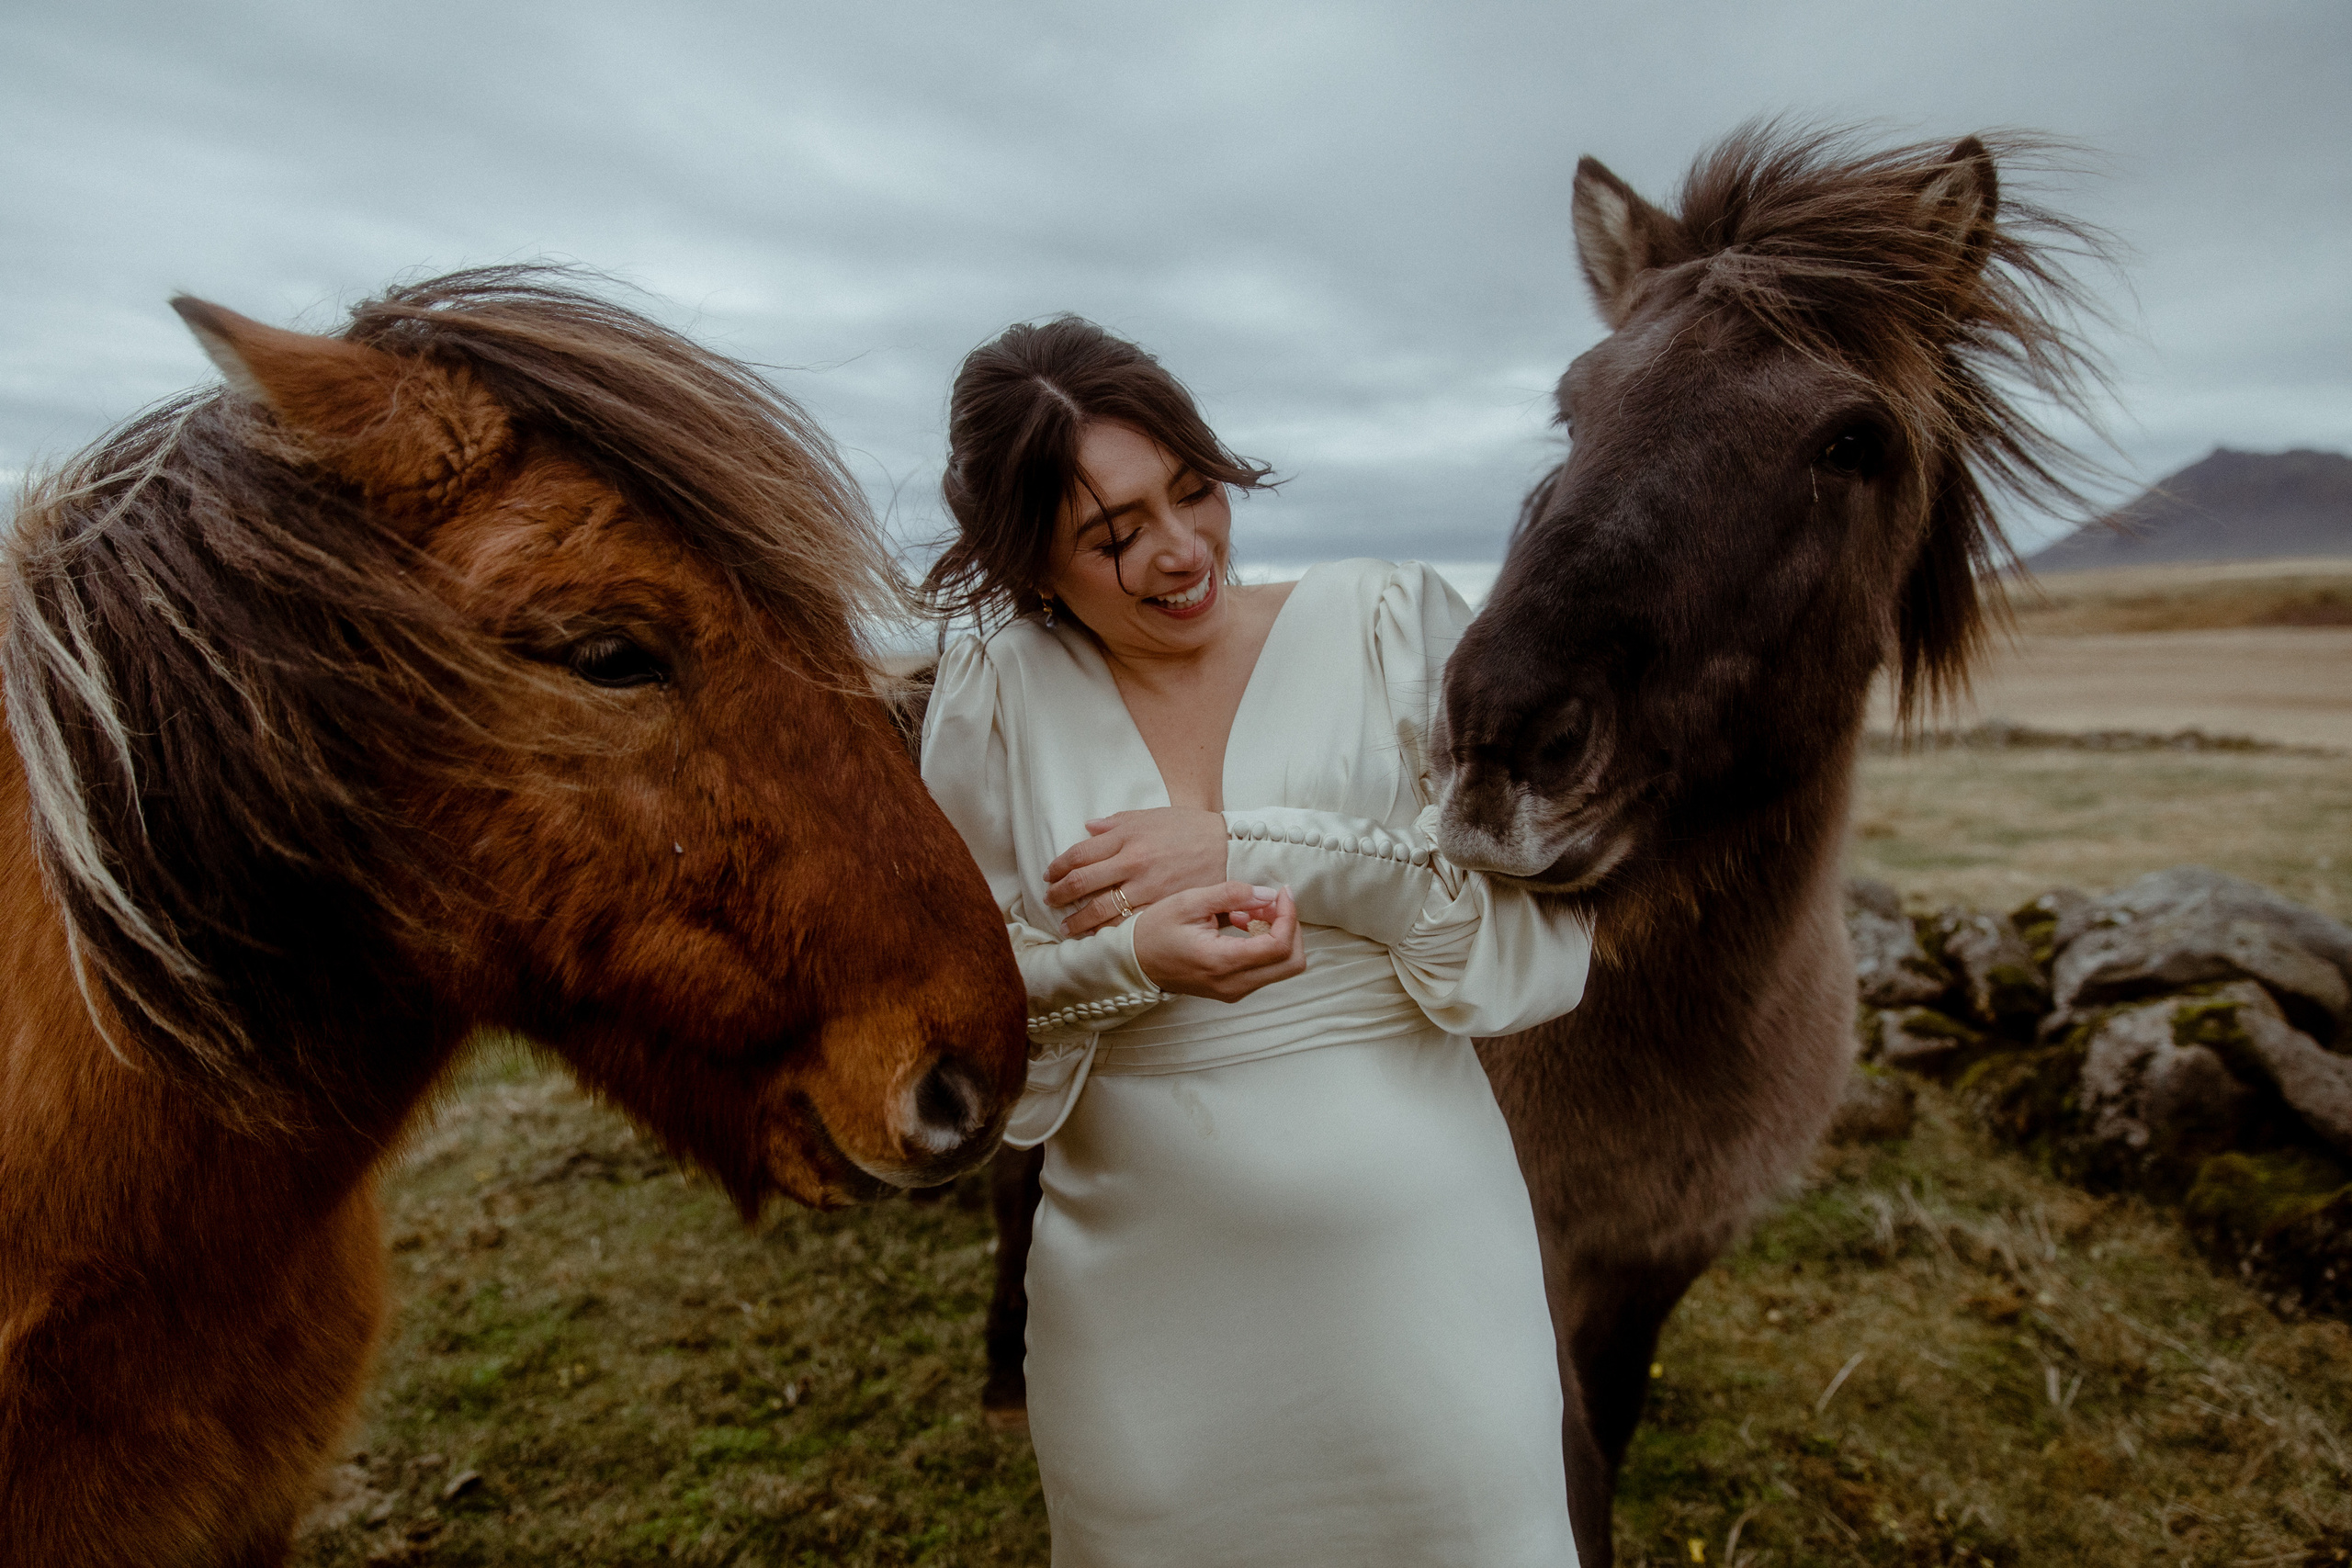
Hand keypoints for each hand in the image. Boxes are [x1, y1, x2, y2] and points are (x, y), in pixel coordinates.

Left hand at [1047, 807, 1227, 936]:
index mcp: (1126, 836)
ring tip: (1066, 928)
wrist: (1229, 847)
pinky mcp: (1161, 905)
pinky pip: (1127, 922)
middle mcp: (1132, 861)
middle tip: (1050, 901)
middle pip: (1084, 882)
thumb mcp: (1152, 815)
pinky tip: (1097, 936)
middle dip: (1061, 895)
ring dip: (1078, 920)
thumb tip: (1088, 827)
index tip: (1050, 876)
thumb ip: (1117, 822)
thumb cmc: (1191, 828)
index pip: (1080, 854)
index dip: (1059, 867)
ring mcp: (1146, 886)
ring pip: (1101, 907)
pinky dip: (1107, 931)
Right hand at [1132, 883, 1304, 1002]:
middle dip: (1289, 927)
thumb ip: (1232, 895)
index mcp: (1222, 962)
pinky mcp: (1234, 989)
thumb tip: (1268, 895)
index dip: (1289, 916)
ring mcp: (1235, 991)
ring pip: (1282, 966)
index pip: (1279, 946)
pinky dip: (1264, 943)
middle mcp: (1233, 984)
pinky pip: (1266, 969)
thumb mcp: (1190, 902)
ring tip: (1246, 911)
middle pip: (1292, 963)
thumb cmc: (1156, 931)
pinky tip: (1240, 924)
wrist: (1134, 962)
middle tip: (1268, 903)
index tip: (1281, 892)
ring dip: (1276, 934)